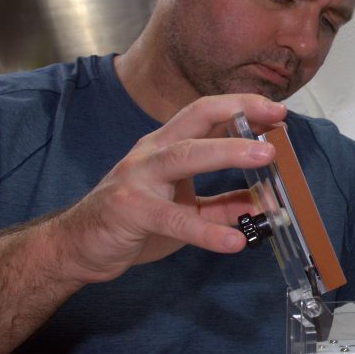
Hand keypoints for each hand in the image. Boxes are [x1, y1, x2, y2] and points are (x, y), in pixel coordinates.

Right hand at [54, 95, 286, 284]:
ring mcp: (138, 178)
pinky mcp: (129, 211)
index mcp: (166, 146)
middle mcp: (152, 153)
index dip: (241, 106)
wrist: (78, 247)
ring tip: (265, 157)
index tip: (276, 110)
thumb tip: (264, 204)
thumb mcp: (185, 209)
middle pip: (196, 119)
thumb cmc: (133, 220)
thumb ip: (222, 205)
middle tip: (276, 119)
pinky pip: (174, 219)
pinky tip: (234, 241)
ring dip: (228, 152)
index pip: (205, 112)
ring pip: (185, 156)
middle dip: (238, 113)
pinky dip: (207, 231)